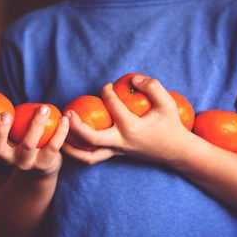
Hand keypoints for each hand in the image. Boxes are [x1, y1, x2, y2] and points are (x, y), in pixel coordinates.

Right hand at [0, 105, 69, 176]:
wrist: (43, 169)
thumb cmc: (23, 142)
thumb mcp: (10, 133)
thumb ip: (1, 121)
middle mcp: (7, 159)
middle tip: (4, 114)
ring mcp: (26, 164)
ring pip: (28, 145)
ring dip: (36, 125)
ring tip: (43, 108)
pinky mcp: (45, 164)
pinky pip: (53, 146)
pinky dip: (60, 131)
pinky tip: (64, 117)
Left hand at [63, 76, 192, 164]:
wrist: (176, 151)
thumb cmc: (171, 126)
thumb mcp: (167, 102)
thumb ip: (151, 86)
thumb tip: (131, 79)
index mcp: (131, 128)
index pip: (112, 106)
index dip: (107, 91)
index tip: (107, 85)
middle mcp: (121, 142)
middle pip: (90, 138)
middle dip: (75, 126)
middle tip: (68, 112)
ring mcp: (117, 151)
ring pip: (88, 156)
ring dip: (72, 147)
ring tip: (60, 134)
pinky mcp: (117, 155)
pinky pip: (94, 157)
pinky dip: (80, 152)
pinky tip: (72, 141)